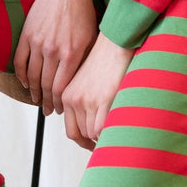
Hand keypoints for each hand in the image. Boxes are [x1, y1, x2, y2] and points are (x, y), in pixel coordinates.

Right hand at [13, 0, 97, 115]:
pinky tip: (25, 83)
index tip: (59, 109)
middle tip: (48, 111)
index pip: (61, 89)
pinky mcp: (27, 34)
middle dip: (47, 102)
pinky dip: (21, 76)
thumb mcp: (91, 38)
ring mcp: (38, 43)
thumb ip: (84, 61)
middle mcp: (53, 51)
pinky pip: (20, 61)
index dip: (59, 103)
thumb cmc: (82, 12)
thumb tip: (81, 84)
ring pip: (32, 77)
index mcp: (71, 54)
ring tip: (37, 100)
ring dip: (34, 92)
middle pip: (46, 86)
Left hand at [61, 32, 134, 149]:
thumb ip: (84, 101)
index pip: (72, 130)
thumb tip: (92, 127)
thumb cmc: (105, 60)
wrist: (114, 43)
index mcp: (67, 95)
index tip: (94, 143)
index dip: (84, 141)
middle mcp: (74, 99)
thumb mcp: (86, 81)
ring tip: (115, 130)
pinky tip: (118, 126)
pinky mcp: (103, 99)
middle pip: (82, 134)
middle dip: (95, 140)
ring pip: (92, 134)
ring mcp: (87, 100)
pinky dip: (109, 131)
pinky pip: (102, 129)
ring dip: (103, 136)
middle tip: (108, 140)